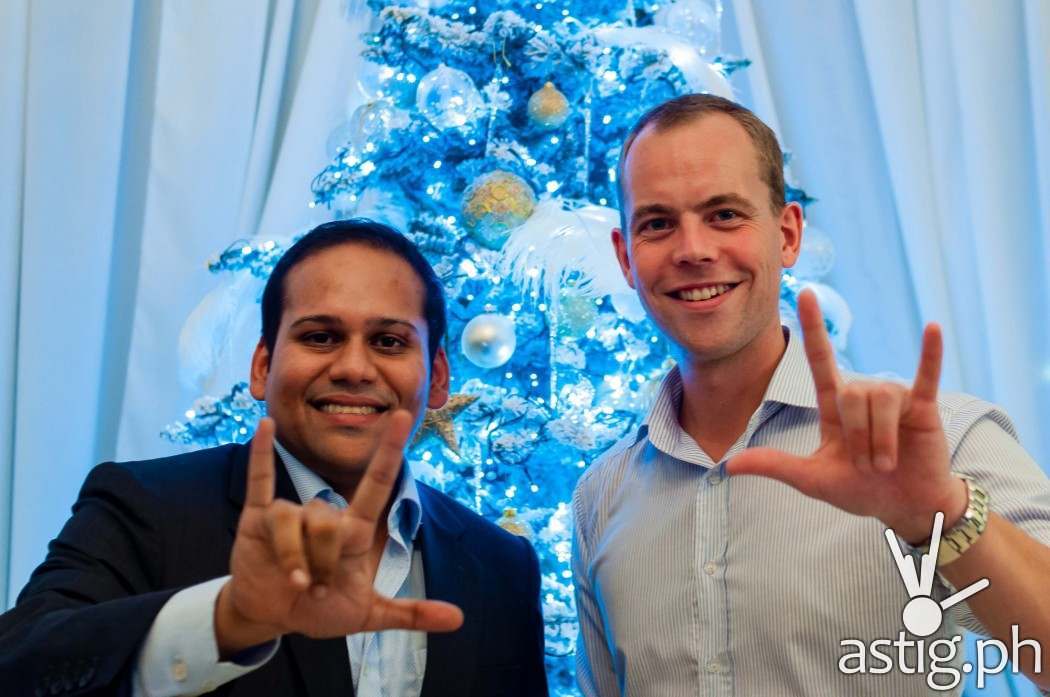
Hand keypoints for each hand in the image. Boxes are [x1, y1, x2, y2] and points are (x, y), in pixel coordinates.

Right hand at [214, 412, 462, 655]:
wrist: (273, 616)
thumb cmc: (321, 609)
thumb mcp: (367, 615)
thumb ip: (410, 613)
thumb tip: (458, 619)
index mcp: (354, 532)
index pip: (377, 484)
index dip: (390, 451)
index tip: (404, 416)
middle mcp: (324, 515)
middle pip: (329, 524)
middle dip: (323, 564)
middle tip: (317, 588)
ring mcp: (291, 513)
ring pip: (294, 523)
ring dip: (294, 561)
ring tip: (295, 580)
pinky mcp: (258, 517)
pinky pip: (260, 480)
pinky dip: (262, 453)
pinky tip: (266, 426)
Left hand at [727, 289, 967, 542]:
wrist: (904, 506)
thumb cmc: (859, 490)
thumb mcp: (811, 479)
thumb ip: (774, 465)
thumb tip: (727, 466)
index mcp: (834, 406)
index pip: (820, 359)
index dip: (812, 327)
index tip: (804, 293)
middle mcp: (862, 393)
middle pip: (851, 396)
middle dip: (858, 440)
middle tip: (867, 467)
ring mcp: (893, 397)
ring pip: (879, 401)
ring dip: (881, 442)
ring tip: (887, 463)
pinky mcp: (922, 406)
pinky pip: (926, 375)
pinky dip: (929, 354)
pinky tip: (933, 328)